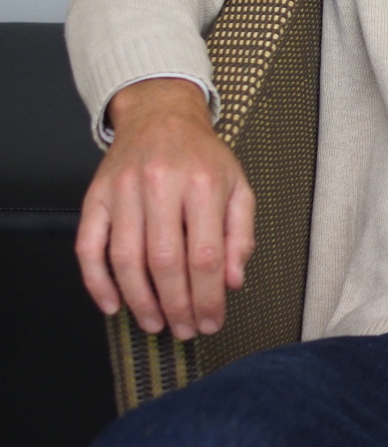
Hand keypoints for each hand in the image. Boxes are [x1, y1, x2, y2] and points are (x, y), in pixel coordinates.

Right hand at [76, 78, 253, 338]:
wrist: (161, 116)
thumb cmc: (204, 158)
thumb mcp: (238, 186)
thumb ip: (241, 234)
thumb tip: (233, 281)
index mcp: (204, 184)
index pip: (206, 255)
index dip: (208, 297)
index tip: (212, 321)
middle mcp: (161, 185)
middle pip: (165, 261)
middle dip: (176, 306)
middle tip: (184, 331)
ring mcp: (123, 191)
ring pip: (126, 258)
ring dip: (139, 301)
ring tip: (155, 324)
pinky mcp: (95, 196)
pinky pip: (88, 246)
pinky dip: (96, 281)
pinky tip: (112, 306)